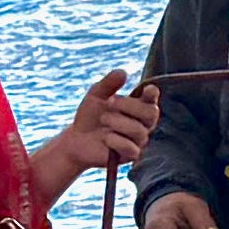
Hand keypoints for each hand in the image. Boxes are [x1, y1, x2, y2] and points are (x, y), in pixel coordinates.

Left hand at [35, 71, 156, 188]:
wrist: (76, 140)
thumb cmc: (90, 116)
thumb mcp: (95, 96)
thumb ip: (108, 84)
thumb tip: (122, 72)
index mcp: (138, 107)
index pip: (152, 100)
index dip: (153, 95)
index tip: (148, 90)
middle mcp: (142, 123)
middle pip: (151, 113)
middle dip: (131, 106)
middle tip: (110, 101)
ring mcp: (138, 140)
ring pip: (139, 131)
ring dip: (118, 123)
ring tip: (103, 119)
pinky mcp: (130, 155)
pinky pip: (131, 148)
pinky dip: (116, 141)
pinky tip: (105, 138)